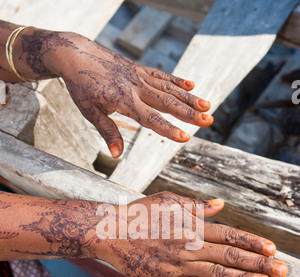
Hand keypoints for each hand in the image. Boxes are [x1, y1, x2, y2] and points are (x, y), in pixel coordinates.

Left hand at [56, 34, 212, 157]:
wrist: (76, 54)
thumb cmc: (81, 86)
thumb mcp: (89, 112)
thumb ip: (107, 132)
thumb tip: (117, 155)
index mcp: (123, 100)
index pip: (150, 118)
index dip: (168, 129)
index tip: (185, 138)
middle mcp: (135, 87)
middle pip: (166, 102)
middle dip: (188, 113)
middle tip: (208, 121)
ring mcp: (139, 76)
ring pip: (168, 88)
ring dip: (189, 98)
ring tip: (207, 106)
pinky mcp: (139, 69)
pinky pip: (161, 75)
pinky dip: (176, 81)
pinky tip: (191, 86)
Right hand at [102, 192, 287, 276]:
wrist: (110, 234)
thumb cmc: (139, 215)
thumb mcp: (168, 201)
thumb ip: (196, 206)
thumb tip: (220, 205)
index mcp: (191, 226)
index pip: (229, 235)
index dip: (252, 243)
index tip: (272, 249)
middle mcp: (189, 246)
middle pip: (229, 257)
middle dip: (258, 263)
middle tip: (281, 271)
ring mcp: (178, 265)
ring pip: (217, 274)